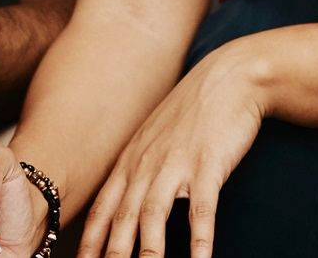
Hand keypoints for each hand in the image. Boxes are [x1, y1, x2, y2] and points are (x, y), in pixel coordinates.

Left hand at [79, 45, 266, 257]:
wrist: (228, 77)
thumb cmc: (192, 113)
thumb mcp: (154, 138)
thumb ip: (138, 169)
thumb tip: (126, 202)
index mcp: (131, 162)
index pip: (102, 209)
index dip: (89, 241)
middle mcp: (147, 165)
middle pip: (122, 218)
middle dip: (110, 254)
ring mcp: (177, 164)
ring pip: (153, 216)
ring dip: (148, 253)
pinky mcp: (208, 164)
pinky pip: (201, 209)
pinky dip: (199, 239)